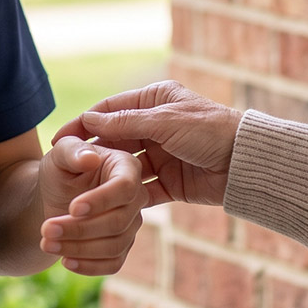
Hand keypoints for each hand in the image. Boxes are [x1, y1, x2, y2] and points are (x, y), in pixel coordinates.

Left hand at [37, 136, 146, 275]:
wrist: (55, 195)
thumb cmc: (61, 169)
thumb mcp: (60, 154)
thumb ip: (72, 150)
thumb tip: (90, 158)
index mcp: (126, 166)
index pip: (125, 187)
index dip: (101, 201)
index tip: (72, 208)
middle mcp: (136, 196)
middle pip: (118, 221)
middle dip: (79, 229)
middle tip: (46, 230)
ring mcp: (132, 223)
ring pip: (114, 245)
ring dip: (78, 248)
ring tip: (46, 243)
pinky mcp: (122, 245)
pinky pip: (114, 263)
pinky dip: (89, 266)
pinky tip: (65, 261)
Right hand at [53, 81, 242, 207]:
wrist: (248, 163)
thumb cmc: (209, 131)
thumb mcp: (164, 122)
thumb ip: (125, 123)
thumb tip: (89, 119)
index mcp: (154, 101)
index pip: (110, 110)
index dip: (83, 124)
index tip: (59, 139)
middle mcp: (155, 126)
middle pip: (114, 140)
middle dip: (92, 155)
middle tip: (63, 172)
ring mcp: (162, 155)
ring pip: (125, 167)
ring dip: (106, 178)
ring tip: (80, 191)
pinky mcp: (170, 182)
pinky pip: (141, 190)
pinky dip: (125, 197)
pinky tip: (105, 206)